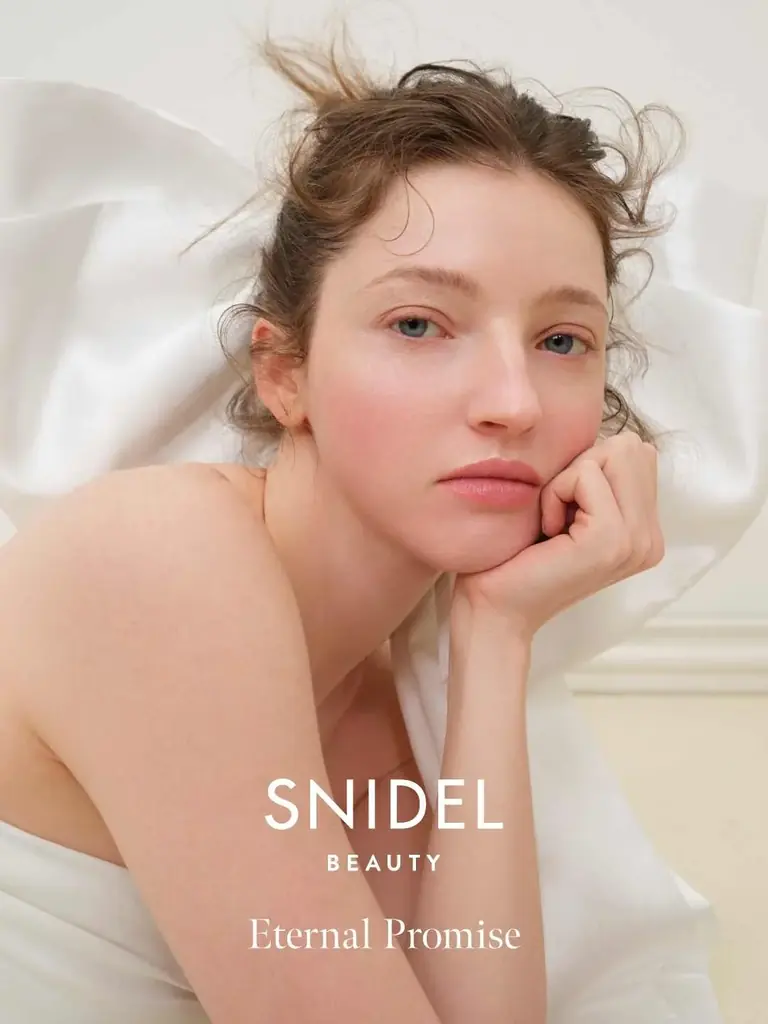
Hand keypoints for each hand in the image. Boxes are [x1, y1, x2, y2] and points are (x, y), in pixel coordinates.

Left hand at [450, 433, 664, 640]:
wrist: (493, 609)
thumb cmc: (515, 557)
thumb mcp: (566, 508)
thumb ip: (596, 478)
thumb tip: (604, 436)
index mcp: (645, 532)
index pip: (636, 451)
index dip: (589, 465)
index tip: (564, 510)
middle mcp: (650, 539)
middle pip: (630, 445)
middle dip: (582, 466)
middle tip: (557, 513)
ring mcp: (636, 541)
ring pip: (612, 453)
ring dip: (568, 479)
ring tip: (553, 522)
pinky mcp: (611, 540)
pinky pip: (584, 475)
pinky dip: (555, 493)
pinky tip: (546, 531)